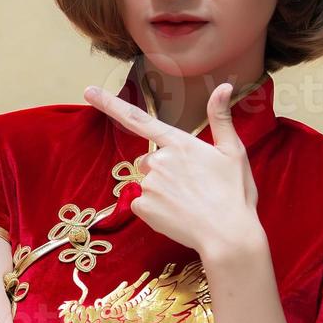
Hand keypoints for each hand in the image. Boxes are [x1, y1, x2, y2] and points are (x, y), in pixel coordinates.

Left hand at [84, 80, 260, 258]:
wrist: (229, 236)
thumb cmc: (234, 194)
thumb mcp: (233, 152)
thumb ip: (221, 117)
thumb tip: (224, 86)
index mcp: (179, 143)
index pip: (137, 118)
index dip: (109, 104)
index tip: (88, 92)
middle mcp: (159, 160)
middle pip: (149, 160)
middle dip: (163, 170)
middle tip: (191, 186)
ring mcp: (149, 184)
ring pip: (146, 182)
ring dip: (160, 190)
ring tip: (188, 202)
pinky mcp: (143, 207)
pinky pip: (141, 203)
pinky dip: (154, 209)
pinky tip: (176, 214)